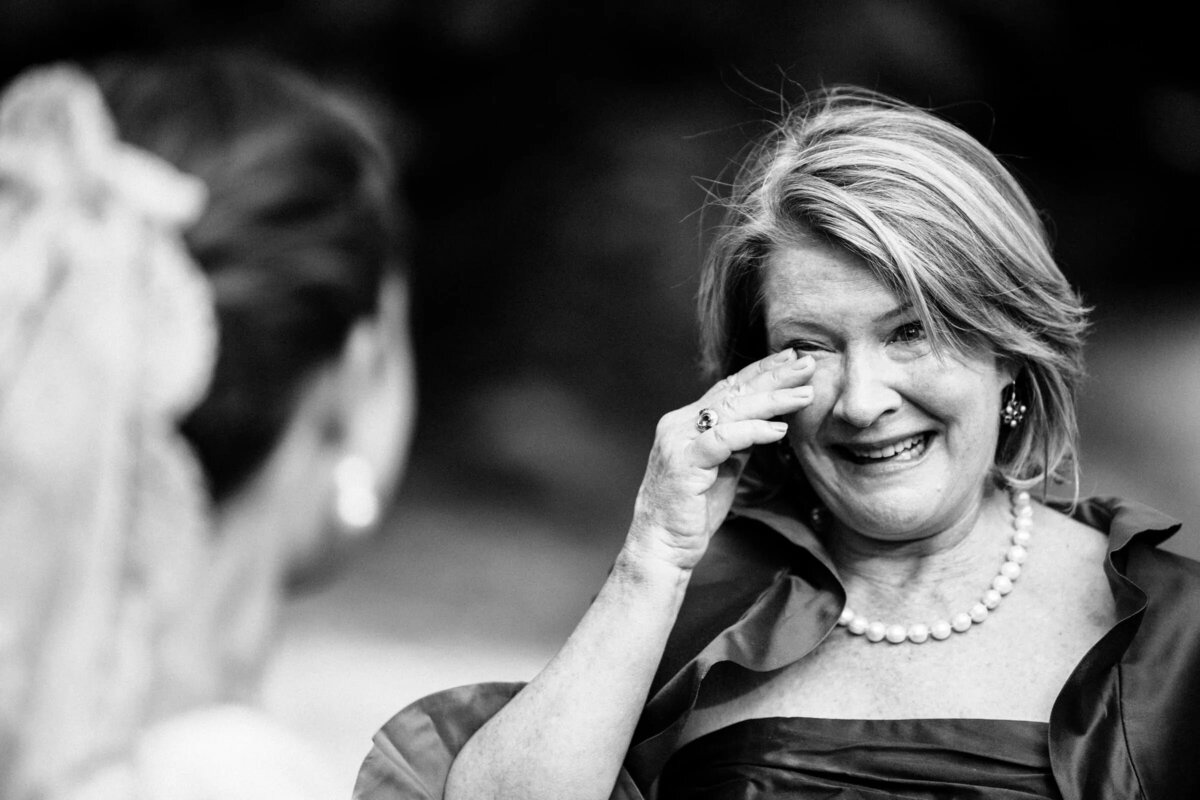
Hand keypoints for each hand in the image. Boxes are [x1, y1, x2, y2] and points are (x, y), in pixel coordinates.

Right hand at [624, 349, 814, 572]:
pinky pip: (724, 438)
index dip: (762, 371)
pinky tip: (780, 429)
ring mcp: (679, 440)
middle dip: (773, 375)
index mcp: (687, 422)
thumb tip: (768, 421)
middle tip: (808, 362)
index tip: (794, 359)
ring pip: (732, 409)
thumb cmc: (692, 512)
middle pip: (733, 391)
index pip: (729, 387)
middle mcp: (679, 423)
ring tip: (805, 393)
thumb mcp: (723, 469)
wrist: (663, 546)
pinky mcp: (684, 462)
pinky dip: (754, 430)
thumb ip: (738, 443)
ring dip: (773, 399)